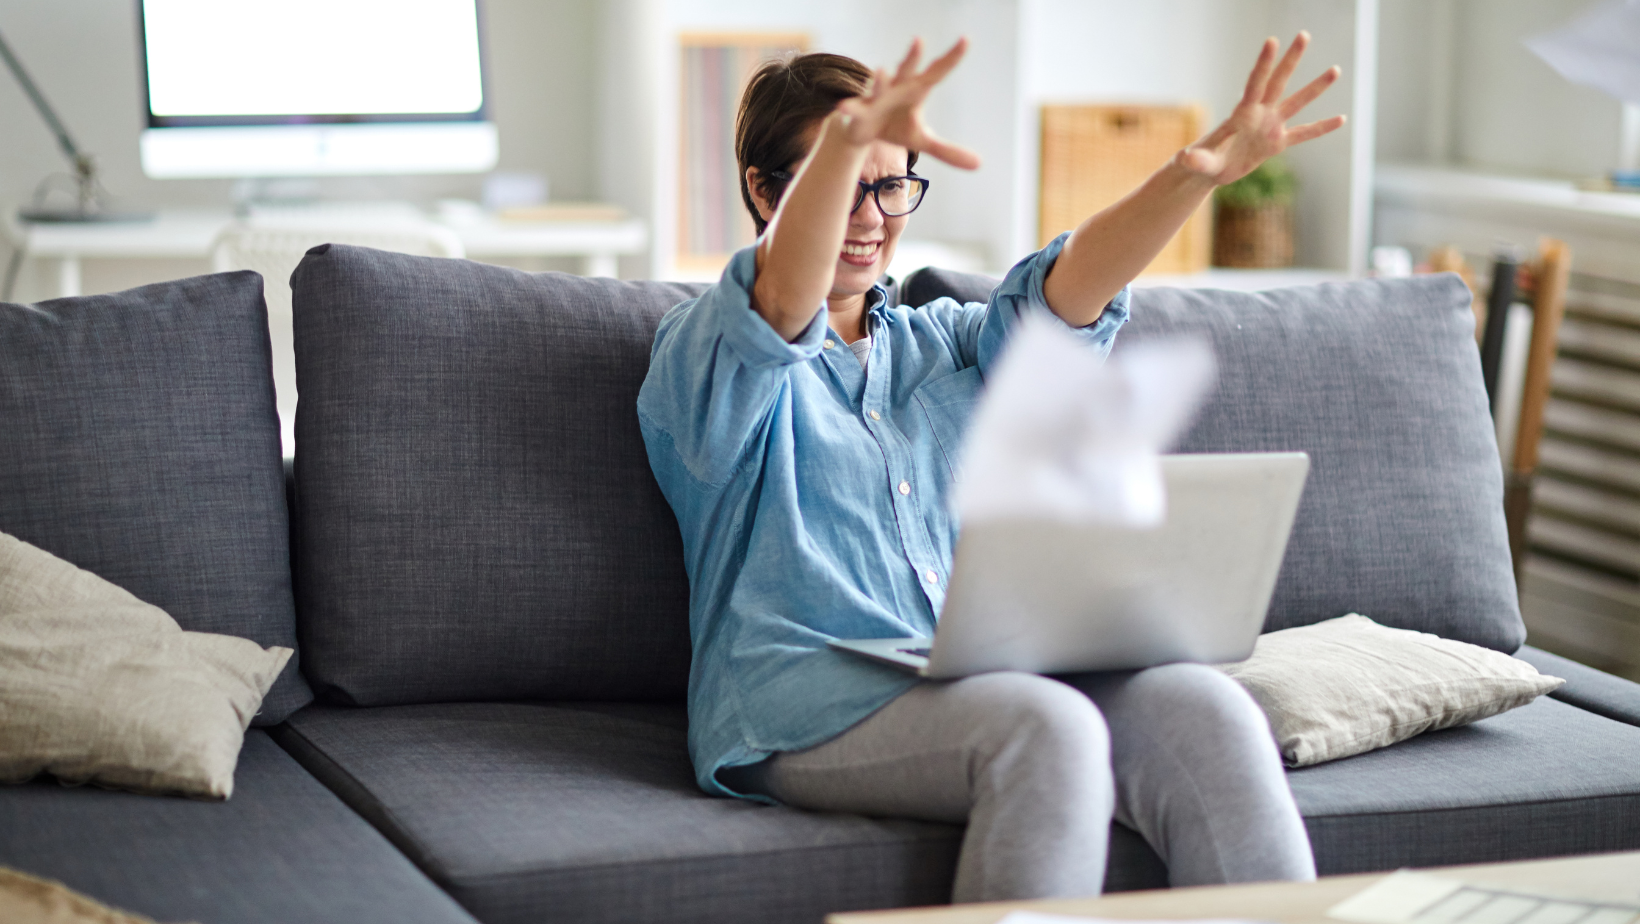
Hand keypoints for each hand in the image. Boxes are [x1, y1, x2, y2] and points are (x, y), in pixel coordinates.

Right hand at [834, 38, 981, 169]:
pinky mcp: (859, 112)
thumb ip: (949, 151)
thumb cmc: (895, 127)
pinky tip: (843, 108)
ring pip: (878, 86)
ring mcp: (876, 98)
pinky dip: (850, 109)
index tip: (966, 40)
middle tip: (919, 40)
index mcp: (916, 90)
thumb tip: (979, 164)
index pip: (937, 72)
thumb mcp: (922, 140)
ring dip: (880, 79)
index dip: (951, 57)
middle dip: (912, 56)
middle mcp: (896, 87)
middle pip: (906, 69)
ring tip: (882, 70)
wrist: (863, 131)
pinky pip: (854, 109)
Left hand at [1178, 32, 1345, 184]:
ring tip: (1336, 70)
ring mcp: (1271, 127)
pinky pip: (1304, 134)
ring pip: (1297, 103)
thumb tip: (1185, 158)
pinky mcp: (1277, 144)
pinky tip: (1341, 119)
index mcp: (1242, 114)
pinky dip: (1321, 128)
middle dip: (1291, 60)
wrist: (1209, 171)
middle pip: (1279, 82)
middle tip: (1304, 35)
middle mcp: (1259, 114)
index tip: (1272, 41)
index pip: (1255, 84)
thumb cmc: (1200, 164)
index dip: (1264, 63)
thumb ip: (1196, 159)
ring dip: (1316, 88)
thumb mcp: (1198, 163)